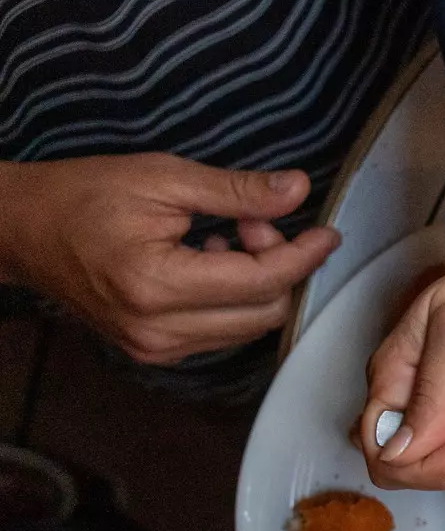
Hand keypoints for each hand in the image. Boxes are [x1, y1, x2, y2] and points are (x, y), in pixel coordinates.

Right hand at [0, 154, 338, 363]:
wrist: (21, 230)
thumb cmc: (83, 195)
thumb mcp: (162, 178)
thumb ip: (235, 191)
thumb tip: (299, 190)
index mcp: (157, 285)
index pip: (261, 282)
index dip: (303, 255)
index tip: (327, 231)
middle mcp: (159, 330)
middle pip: (264, 311)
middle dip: (277, 265)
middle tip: (253, 220)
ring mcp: (156, 348)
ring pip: (248, 326)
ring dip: (258, 282)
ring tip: (228, 235)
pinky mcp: (154, 352)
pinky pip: (222, 331)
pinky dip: (234, 297)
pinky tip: (211, 259)